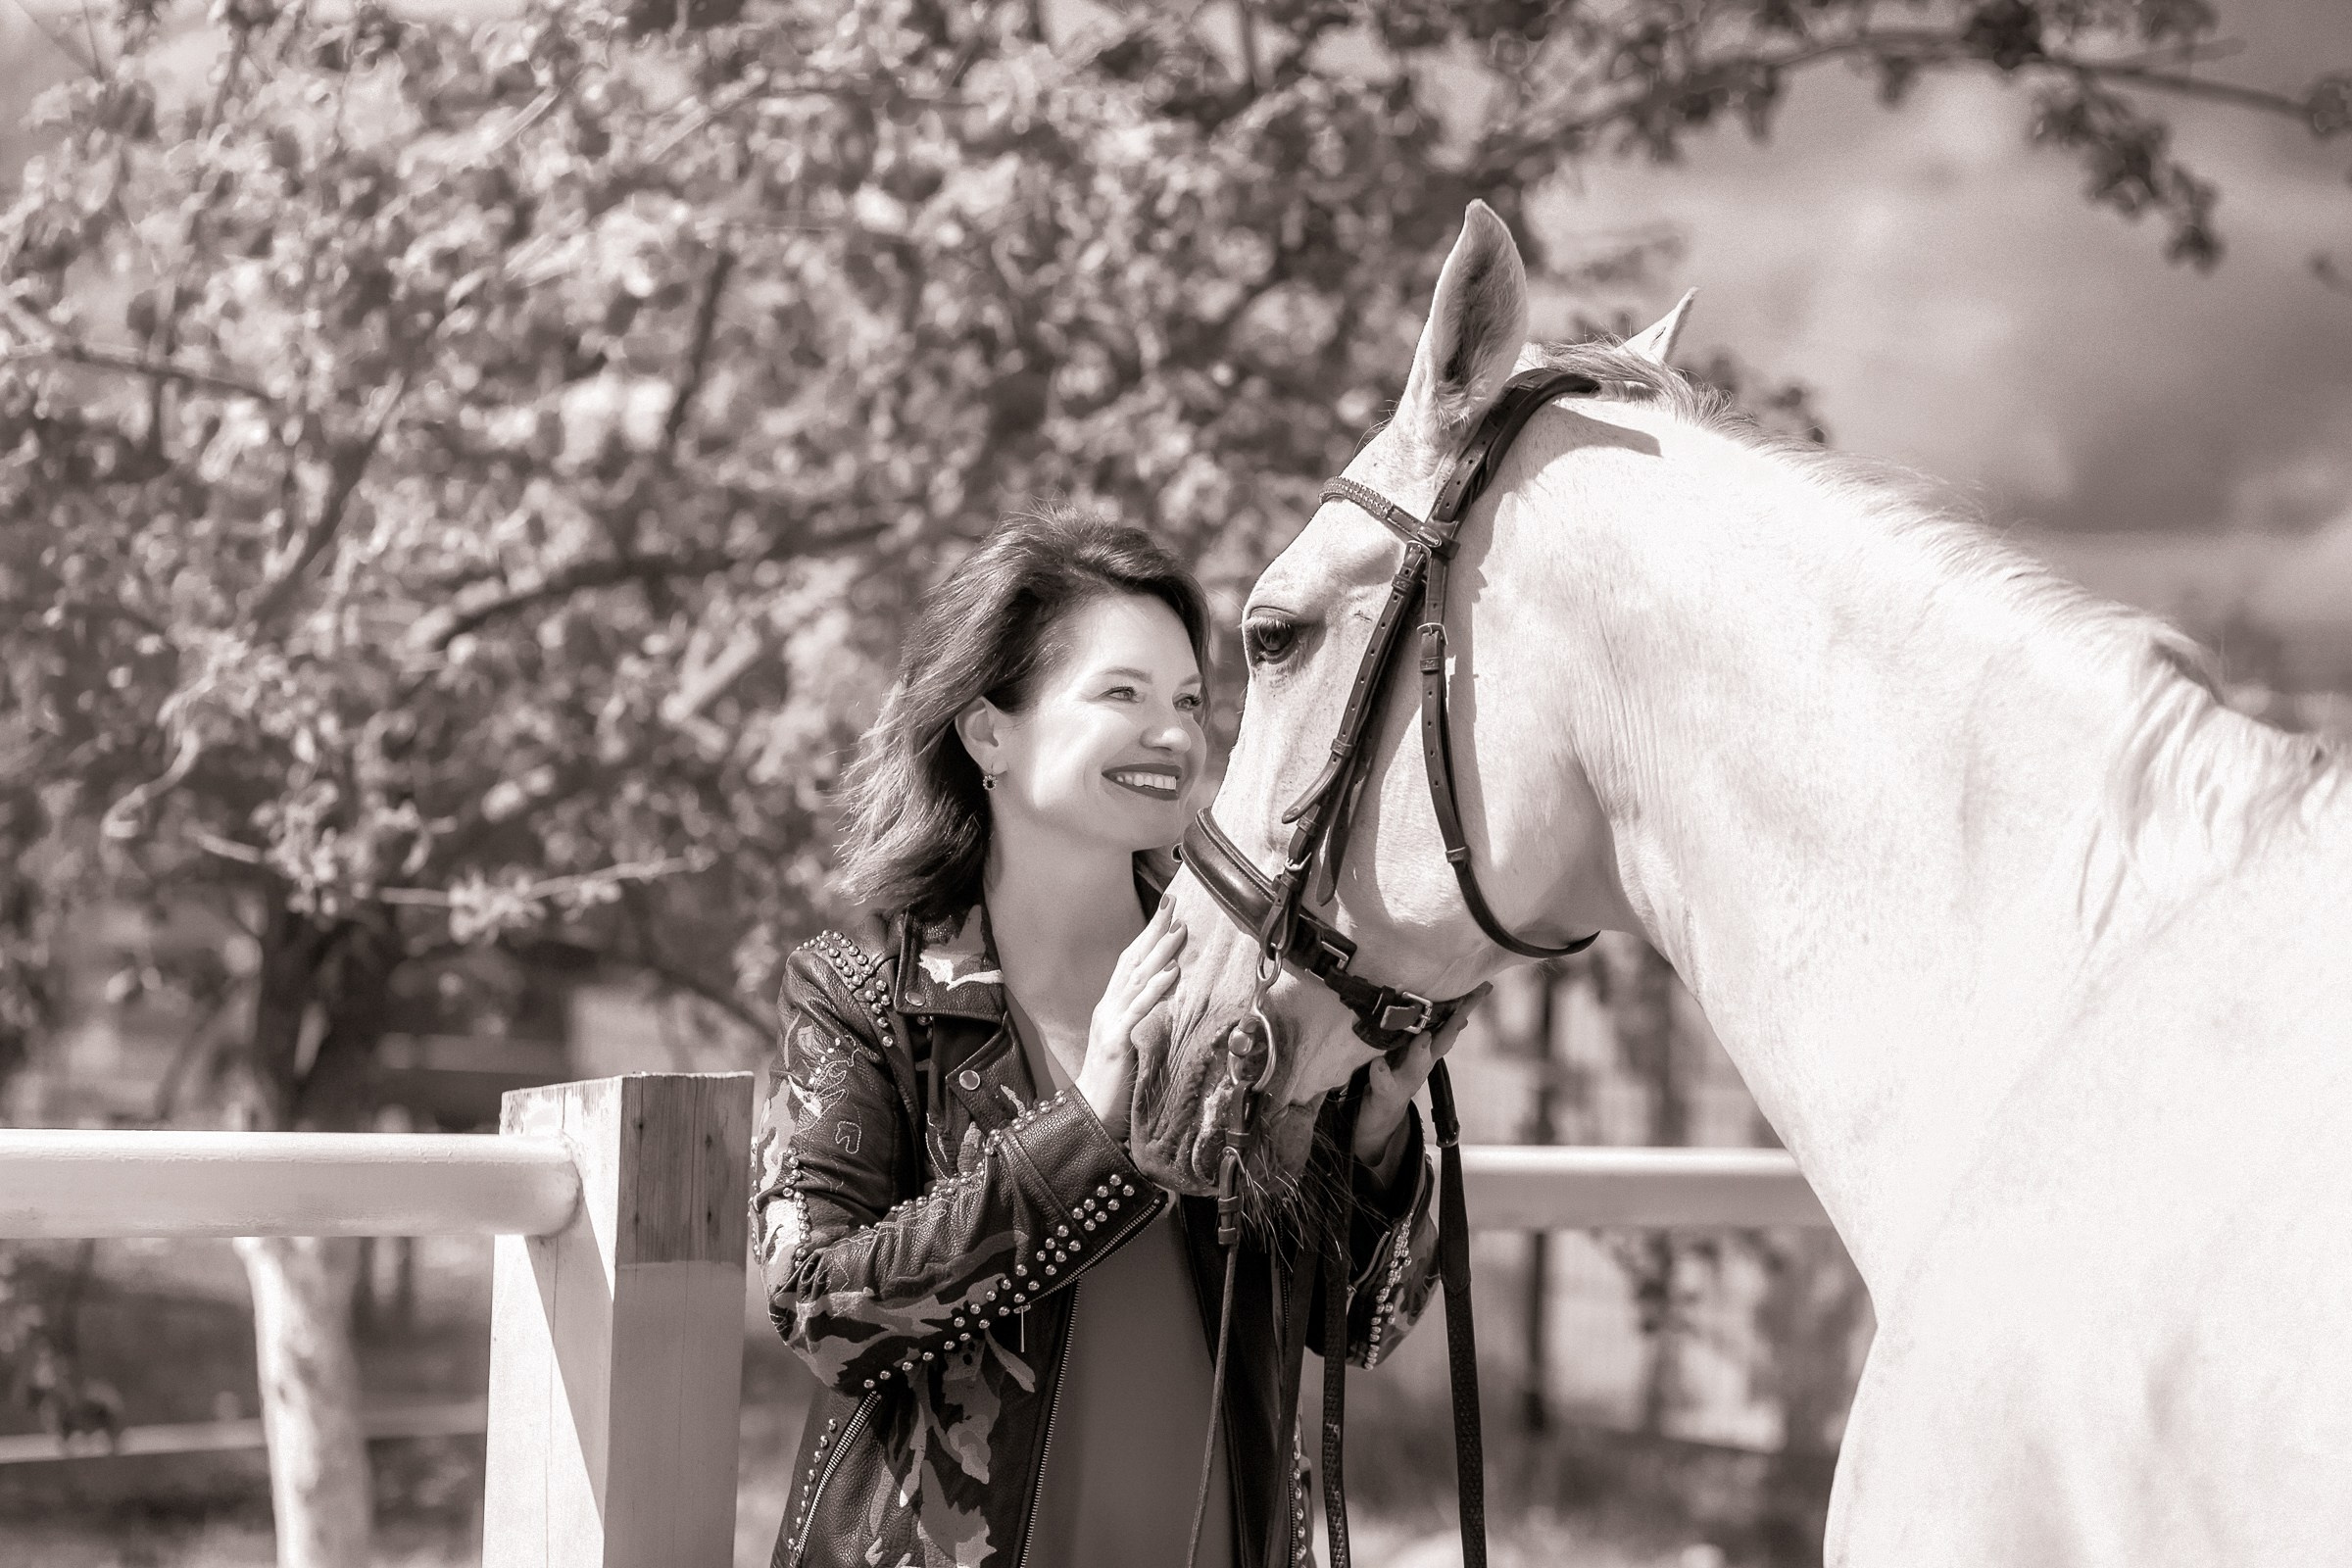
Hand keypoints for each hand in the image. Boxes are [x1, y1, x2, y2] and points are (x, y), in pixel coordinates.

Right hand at [1076, 901, 1184, 1140]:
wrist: (1090, 1115)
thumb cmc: (1114, 1083)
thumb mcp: (1129, 1043)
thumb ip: (1141, 1019)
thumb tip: (1168, 998)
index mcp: (1111, 1007)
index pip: (1131, 963)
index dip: (1148, 935)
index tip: (1167, 911)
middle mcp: (1108, 1008)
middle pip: (1133, 960)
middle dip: (1153, 929)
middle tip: (1173, 902)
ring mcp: (1110, 1023)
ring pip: (1137, 979)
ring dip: (1160, 951)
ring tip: (1180, 928)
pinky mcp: (1117, 1041)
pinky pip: (1139, 1009)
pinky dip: (1155, 988)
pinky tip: (1172, 972)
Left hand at [1353, 984, 1488, 1183]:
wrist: (1381, 1117)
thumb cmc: (1396, 1076)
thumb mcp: (1414, 1053)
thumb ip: (1432, 1033)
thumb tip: (1459, 1013)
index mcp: (1428, 1051)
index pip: (1450, 1025)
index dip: (1467, 1006)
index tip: (1483, 987)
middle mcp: (1421, 1066)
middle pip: (1441, 1044)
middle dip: (1452, 1025)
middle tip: (1465, 1007)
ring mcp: (1404, 1081)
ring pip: (1415, 1066)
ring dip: (1420, 1053)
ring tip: (1422, 1039)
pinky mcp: (1384, 1093)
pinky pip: (1382, 1083)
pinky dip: (1381, 1074)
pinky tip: (1378, 1064)